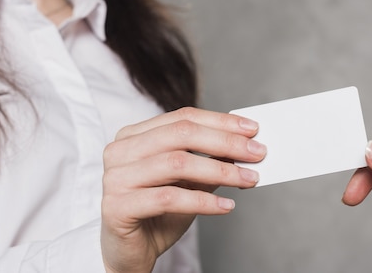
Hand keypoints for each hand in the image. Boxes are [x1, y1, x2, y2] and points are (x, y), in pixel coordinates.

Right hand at [100, 107, 266, 272]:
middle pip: (181, 135)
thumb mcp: (186, 182)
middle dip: (225, 142)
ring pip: (177, 163)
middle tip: (257, 153)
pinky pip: (169, 198)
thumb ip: (208, 160)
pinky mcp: (117, 207)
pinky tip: (225, 206)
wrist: (130, 253)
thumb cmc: (157, 213)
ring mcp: (115, 178)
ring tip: (248, 180)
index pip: (182, 118)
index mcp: (133, 136)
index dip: (219, 121)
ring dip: (220, 171)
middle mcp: (120, 151)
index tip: (252, 130)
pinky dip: (203, 201)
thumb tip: (245, 146)